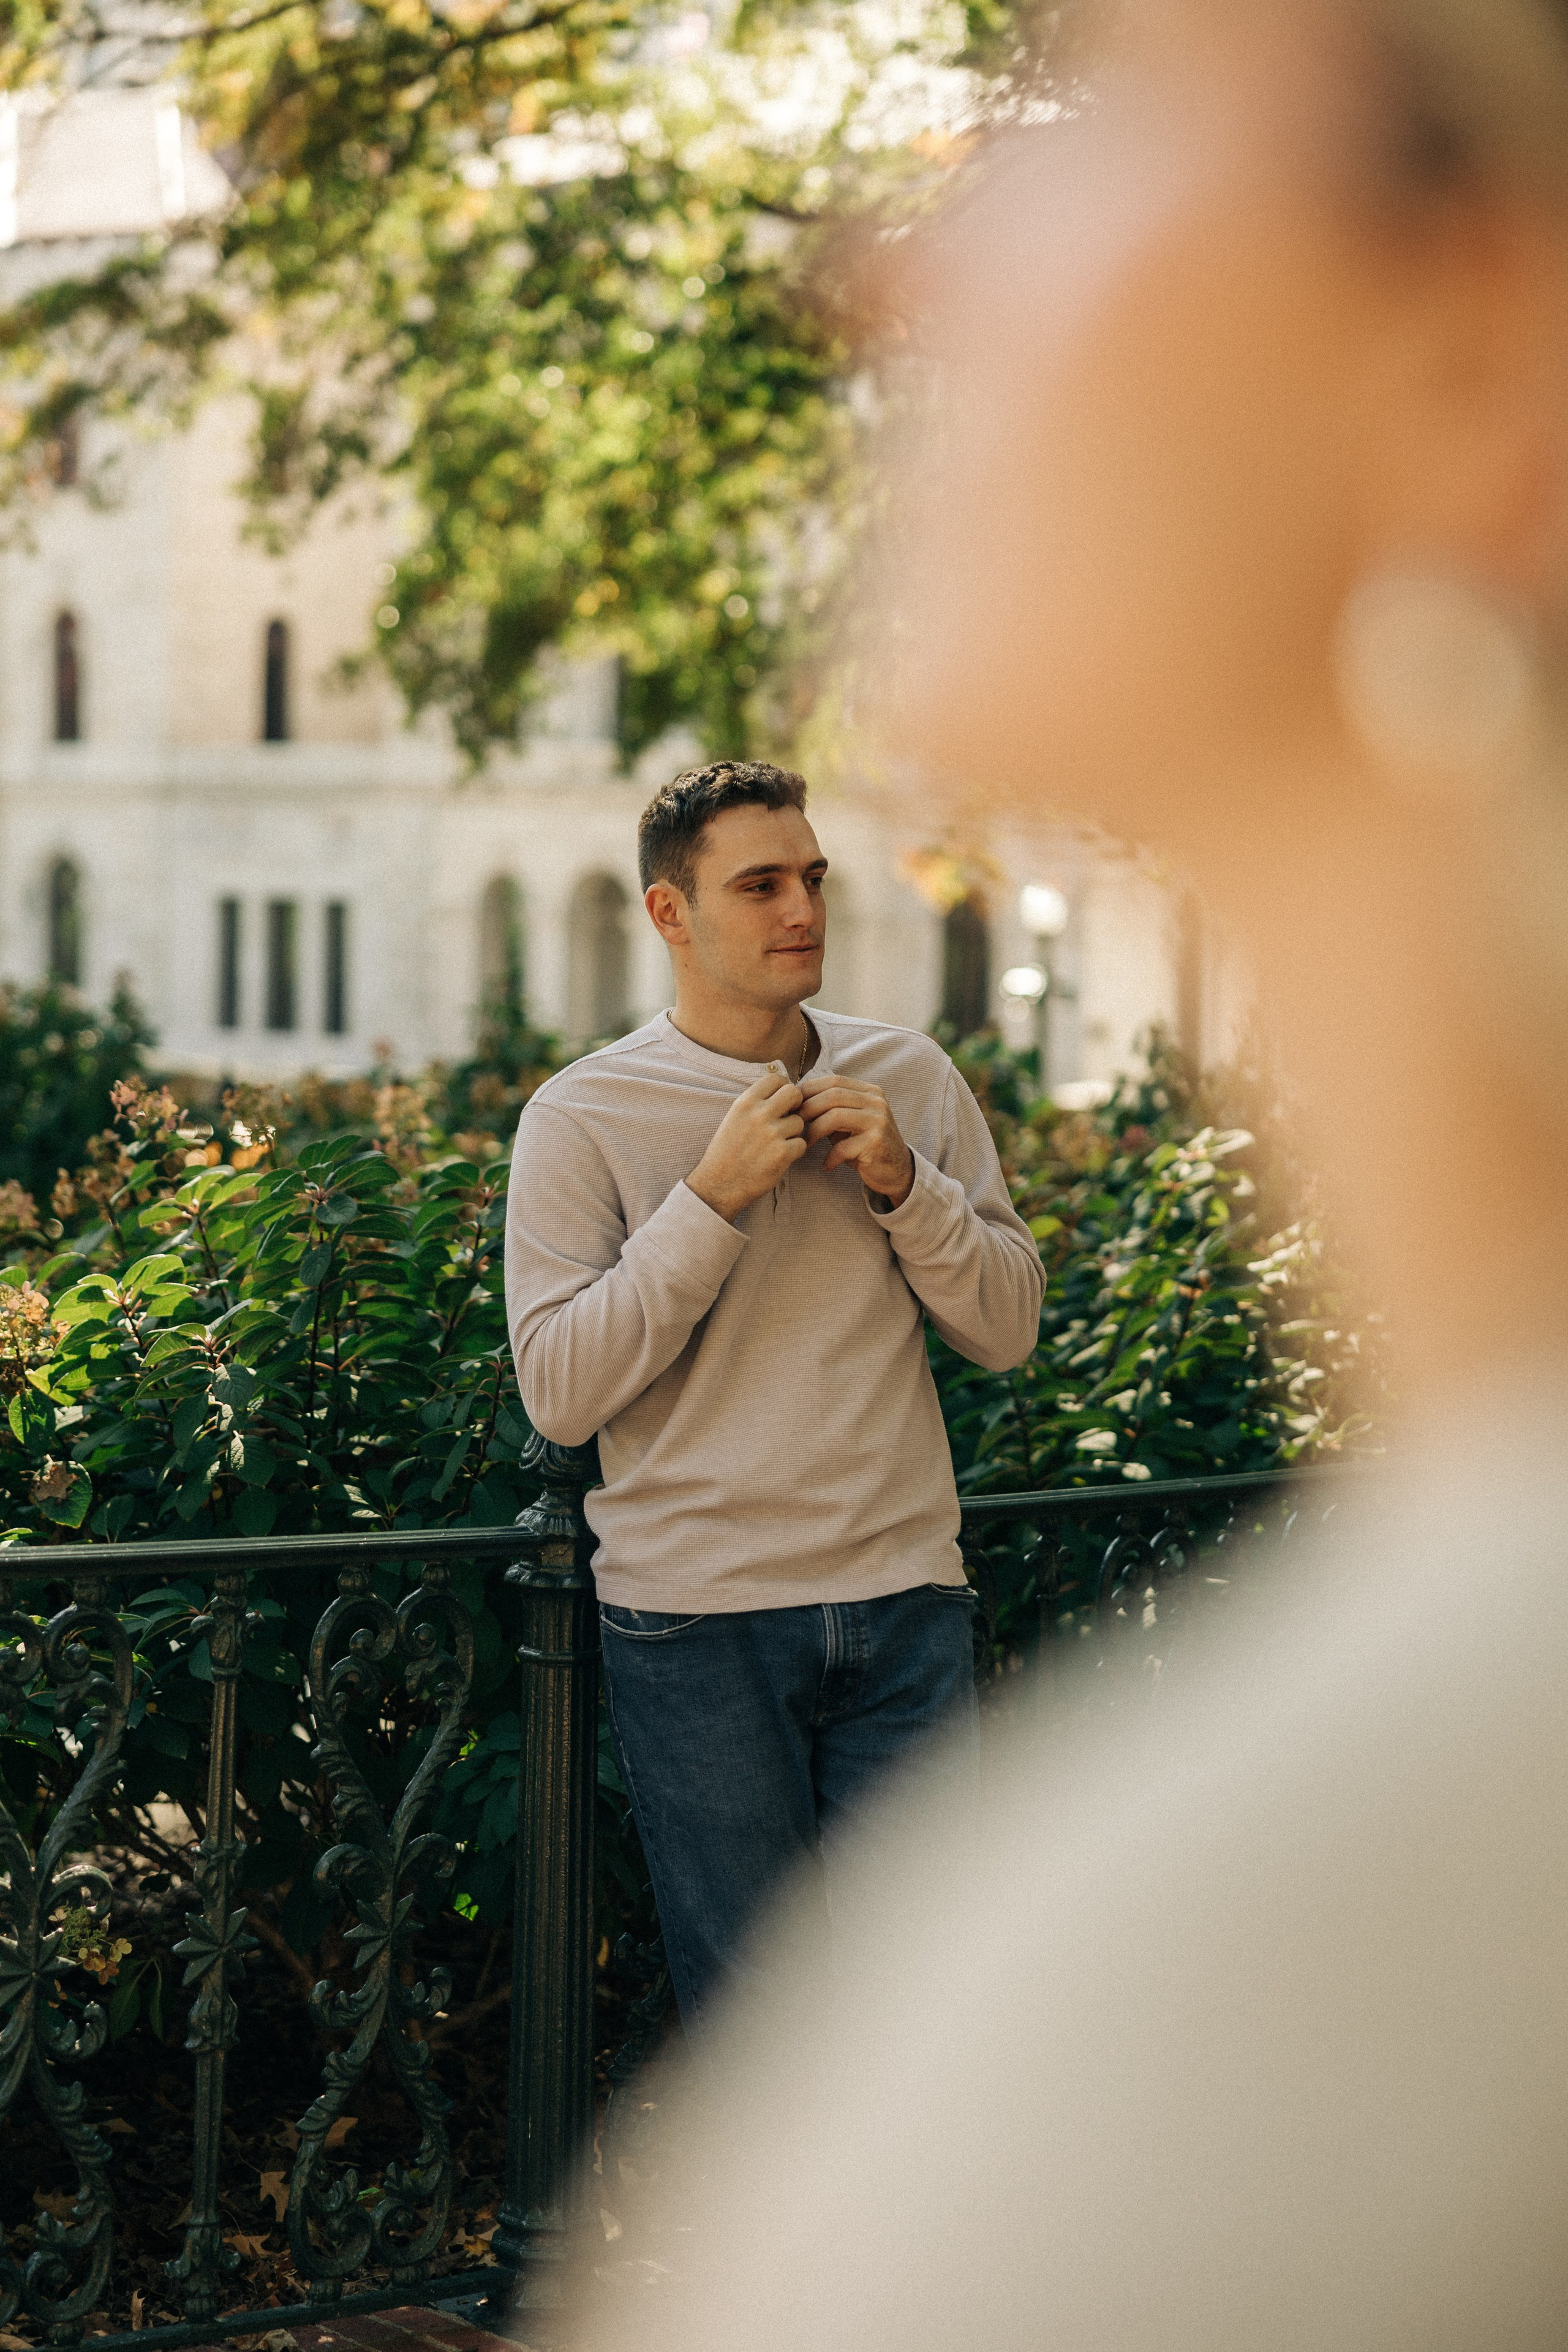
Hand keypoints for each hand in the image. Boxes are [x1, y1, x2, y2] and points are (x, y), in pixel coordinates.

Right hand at [685, 1069, 806, 1222]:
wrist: (718, 1184)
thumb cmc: (726, 1152)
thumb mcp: (734, 1118)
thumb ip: (755, 1103)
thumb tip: (782, 1091)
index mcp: (745, 1102)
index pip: (775, 1078)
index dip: (783, 1087)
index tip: (782, 1100)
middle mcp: (759, 1114)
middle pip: (794, 1093)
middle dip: (796, 1104)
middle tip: (789, 1116)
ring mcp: (772, 1134)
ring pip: (799, 1122)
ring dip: (793, 1133)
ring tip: (776, 1144)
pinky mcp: (782, 1154)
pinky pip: (802, 1144)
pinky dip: (794, 1151)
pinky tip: (779, 1157)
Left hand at [798, 1071, 914, 1207]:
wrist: (897, 1169)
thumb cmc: (865, 1144)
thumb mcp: (851, 1121)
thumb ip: (831, 1109)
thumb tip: (796, 1102)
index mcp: (869, 1091)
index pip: (834, 1080)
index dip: (809, 1090)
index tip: (793, 1104)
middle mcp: (876, 1102)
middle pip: (832, 1095)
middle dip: (807, 1109)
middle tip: (794, 1124)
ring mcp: (878, 1120)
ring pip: (835, 1116)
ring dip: (814, 1130)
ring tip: (806, 1143)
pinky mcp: (876, 1142)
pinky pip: (842, 1147)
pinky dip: (830, 1157)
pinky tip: (827, 1165)